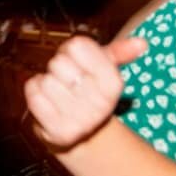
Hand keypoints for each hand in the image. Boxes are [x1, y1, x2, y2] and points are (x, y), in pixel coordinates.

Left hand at [25, 34, 145, 150]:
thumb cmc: (87, 89)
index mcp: (114, 84)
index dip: (71, 49)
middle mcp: (101, 104)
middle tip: (67, 80)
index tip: (77, 60)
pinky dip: (35, 93)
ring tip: (59, 93)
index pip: (77, 45)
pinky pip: (33, 93)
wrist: (78, 132)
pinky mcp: (59, 131)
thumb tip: (142, 43)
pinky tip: (47, 102)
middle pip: (58, 63)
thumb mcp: (103, 68)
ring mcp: (81, 120)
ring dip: (46, 82)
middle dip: (58, 67)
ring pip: (46, 80)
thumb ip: (118, 52)